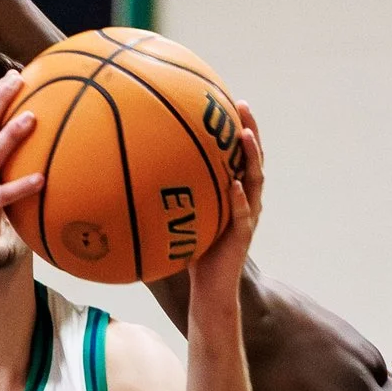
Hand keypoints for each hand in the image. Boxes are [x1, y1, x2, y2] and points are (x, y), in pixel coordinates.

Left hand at [187, 100, 263, 304]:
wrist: (208, 289)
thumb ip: (169, 195)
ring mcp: (247, 217)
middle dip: (250, 130)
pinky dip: (241, 200)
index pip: (239, 154)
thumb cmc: (193, 252)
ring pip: (256, 182)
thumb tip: (135, 173)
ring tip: (246, 137)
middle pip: (254, 159)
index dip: (238, 128)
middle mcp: (246, 200)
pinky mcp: (242, 237)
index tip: (229, 101)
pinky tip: (237, 185)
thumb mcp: (180, 217)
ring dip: (252, 158)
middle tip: (242, 106)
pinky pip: (242, 215)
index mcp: (234, 192)